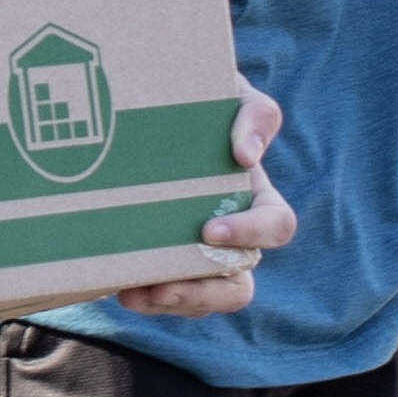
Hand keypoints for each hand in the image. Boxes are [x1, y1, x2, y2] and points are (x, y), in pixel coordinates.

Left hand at [116, 84, 295, 314]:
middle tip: (167, 285)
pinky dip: (144, 297)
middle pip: (240, 286)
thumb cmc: (202, 99)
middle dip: (206, 293)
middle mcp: (232, 236)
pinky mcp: (161, 264)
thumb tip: (246, 156)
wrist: (149, 106)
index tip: (209, 228)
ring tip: (134, 294)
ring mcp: (196, 255)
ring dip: (170, 303)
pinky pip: (162, 297)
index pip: (277, 227)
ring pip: (200, 300)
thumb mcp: (233, 93)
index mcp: (256, 199)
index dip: (251, 235)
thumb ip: (255, 113)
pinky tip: (120, 288)